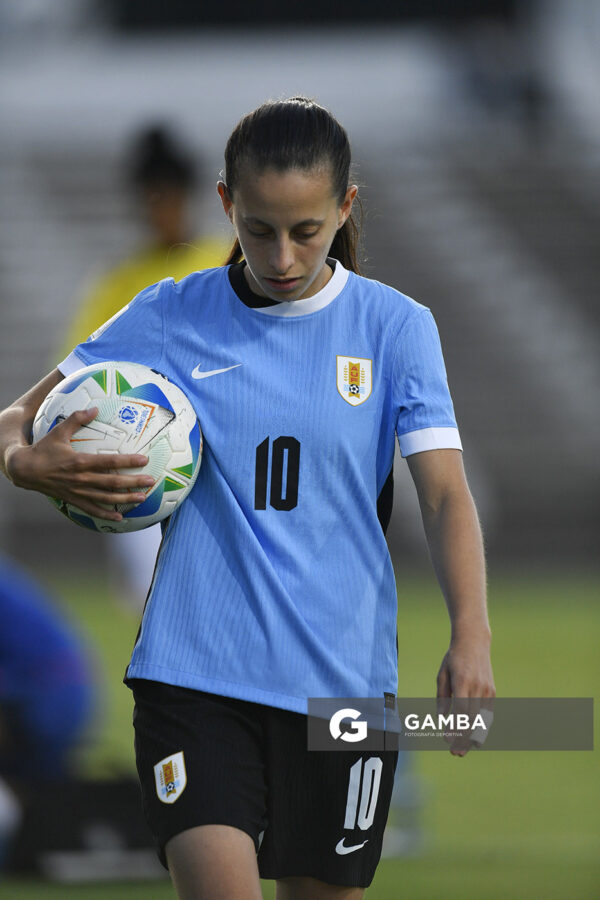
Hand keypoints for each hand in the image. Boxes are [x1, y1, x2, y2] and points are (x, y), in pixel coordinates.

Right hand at [7, 407, 154, 521]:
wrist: (25, 470)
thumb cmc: (44, 449)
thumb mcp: (58, 431)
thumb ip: (77, 418)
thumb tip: (94, 408)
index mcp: (79, 461)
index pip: (108, 461)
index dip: (127, 461)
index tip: (144, 460)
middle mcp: (81, 479)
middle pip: (112, 482)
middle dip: (133, 482)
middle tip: (151, 481)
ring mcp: (78, 492)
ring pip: (106, 498)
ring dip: (125, 499)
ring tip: (142, 498)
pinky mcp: (73, 500)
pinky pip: (92, 510)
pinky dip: (106, 515)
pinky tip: (119, 518)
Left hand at [436, 634, 494, 756]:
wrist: (474, 643)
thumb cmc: (453, 659)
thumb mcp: (442, 675)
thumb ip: (442, 697)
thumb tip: (441, 719)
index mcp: (462, 681)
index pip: (460, 710)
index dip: (454, 727)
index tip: (446, 740)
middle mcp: (477, 687)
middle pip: (471, 718)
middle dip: (463, 738)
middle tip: (455, 753)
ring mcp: (487, 690)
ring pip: (481, 719)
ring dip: (472, 737)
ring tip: (463, 751)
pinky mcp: (492, 692)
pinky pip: (487, 714)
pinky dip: (481, 727)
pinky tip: (474, 739)